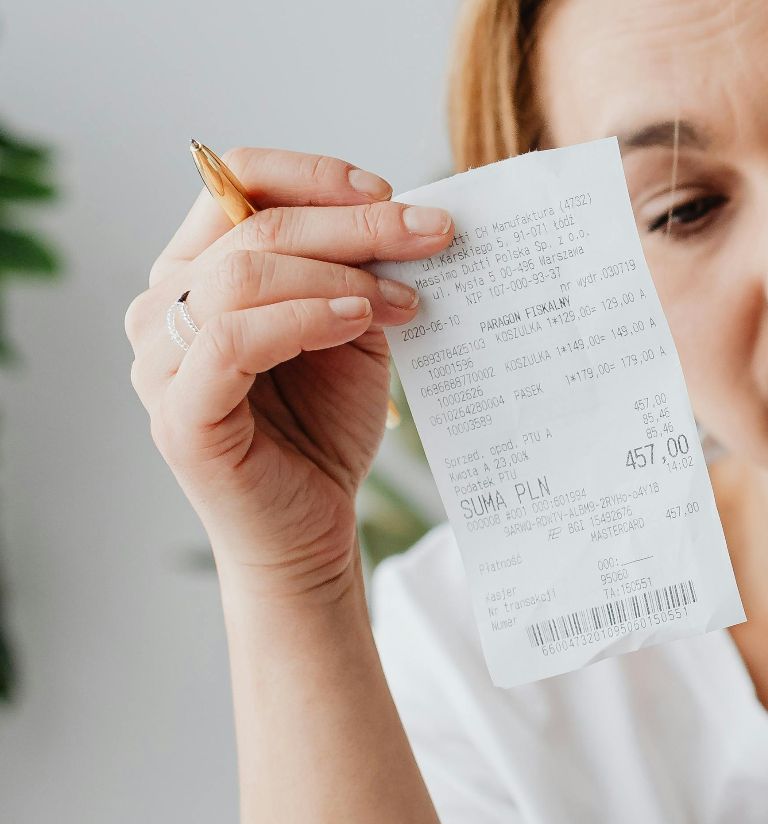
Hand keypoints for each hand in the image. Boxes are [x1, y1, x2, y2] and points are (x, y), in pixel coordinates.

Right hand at [126, 147, 455, 599]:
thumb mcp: (351, 329)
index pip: (234, 180)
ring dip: (338, 274)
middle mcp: (162, 306)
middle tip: (432, 235)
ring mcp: (160, 360)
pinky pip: (231, 340)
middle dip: (355, 223)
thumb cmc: (325, 425)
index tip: (392, 193)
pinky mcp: (178, 414)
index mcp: (195, 270)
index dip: (314, 176)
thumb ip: (358, 272)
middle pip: (251, 225)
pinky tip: (357, 321)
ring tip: (403, 298)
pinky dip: (303, 318)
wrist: (313, 528)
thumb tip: (408, 217)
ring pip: (241, 274)